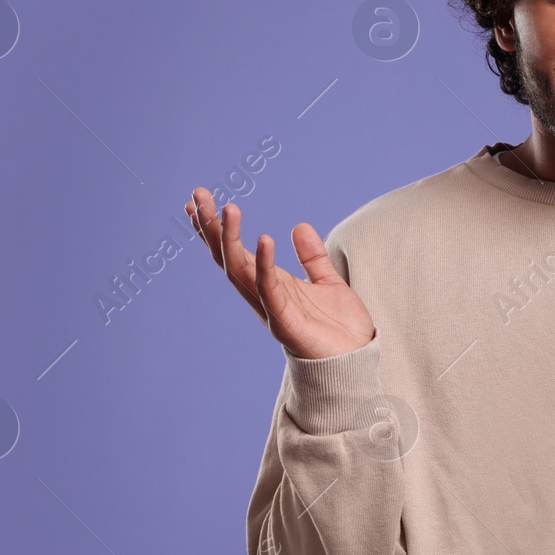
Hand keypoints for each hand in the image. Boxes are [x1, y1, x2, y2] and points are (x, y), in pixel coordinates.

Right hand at [185, 187, 375, 359]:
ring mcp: (270, 308)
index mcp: (269, 285)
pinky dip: (263, 264)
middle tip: (198, 193)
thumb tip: (300, 226)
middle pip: (227, 257)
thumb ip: (312, 257)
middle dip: (210, 227)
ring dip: (230, 239)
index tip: (199, 201)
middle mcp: (262, 295)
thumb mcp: (327, 282)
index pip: (234, 252)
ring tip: (227, 207)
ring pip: (239, 269)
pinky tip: (263, 238)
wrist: (357, 361)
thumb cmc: (339, 327)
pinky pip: (269, 289)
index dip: (215, 228)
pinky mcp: (285, 321)